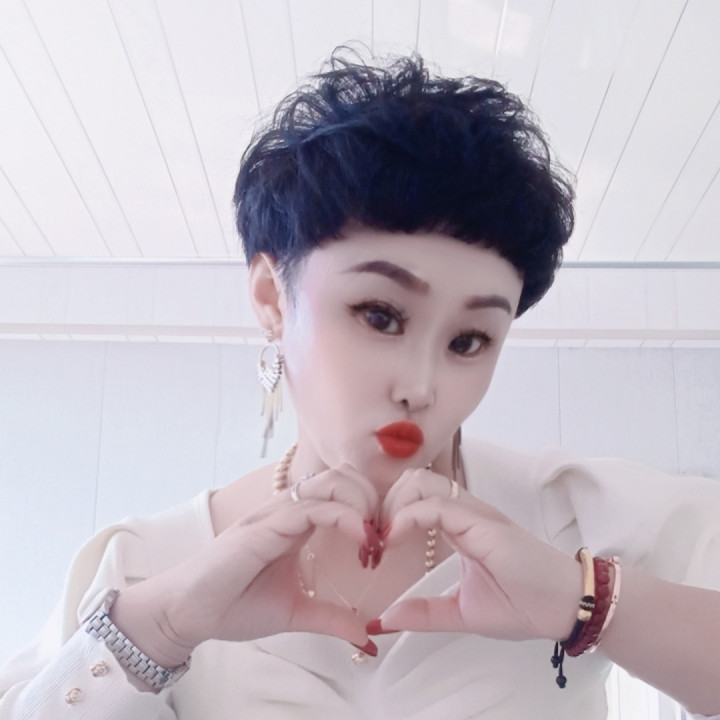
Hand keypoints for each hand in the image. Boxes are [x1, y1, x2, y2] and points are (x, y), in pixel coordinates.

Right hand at [112, 465, 382, 665]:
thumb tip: (367, 636)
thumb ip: (332, 618)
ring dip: (361, 502)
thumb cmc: (234, 605)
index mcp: (296, 521)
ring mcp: (275, 513)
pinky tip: (360, 539)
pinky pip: (311, 507)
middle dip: (371, 497)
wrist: (188, 613)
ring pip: (329, 482)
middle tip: (383, 534)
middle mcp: (287, 509)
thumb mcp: (296, 611)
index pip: (341, 490)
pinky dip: (343, 517)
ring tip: (372, 537)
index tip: (382, 544)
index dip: (369, 507)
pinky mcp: (264, 526)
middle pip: (341, 476)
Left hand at [369, 468, 579, 641]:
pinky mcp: (481, 522)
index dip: (388, 514)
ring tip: (385, 540)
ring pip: (420, 482)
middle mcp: (464, 511)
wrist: (564, 609)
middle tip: (374, 540)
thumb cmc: (522, 606)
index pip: (415, 497)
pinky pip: (436, 505)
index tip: (373, 548)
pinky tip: (395, 540)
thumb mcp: (461, 612)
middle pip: (412, 480)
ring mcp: (473, 513)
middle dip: (384, 504)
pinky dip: (407, 517)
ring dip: (393, 505)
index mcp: (459, 525)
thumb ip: (423, 614)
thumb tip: (383, 620)